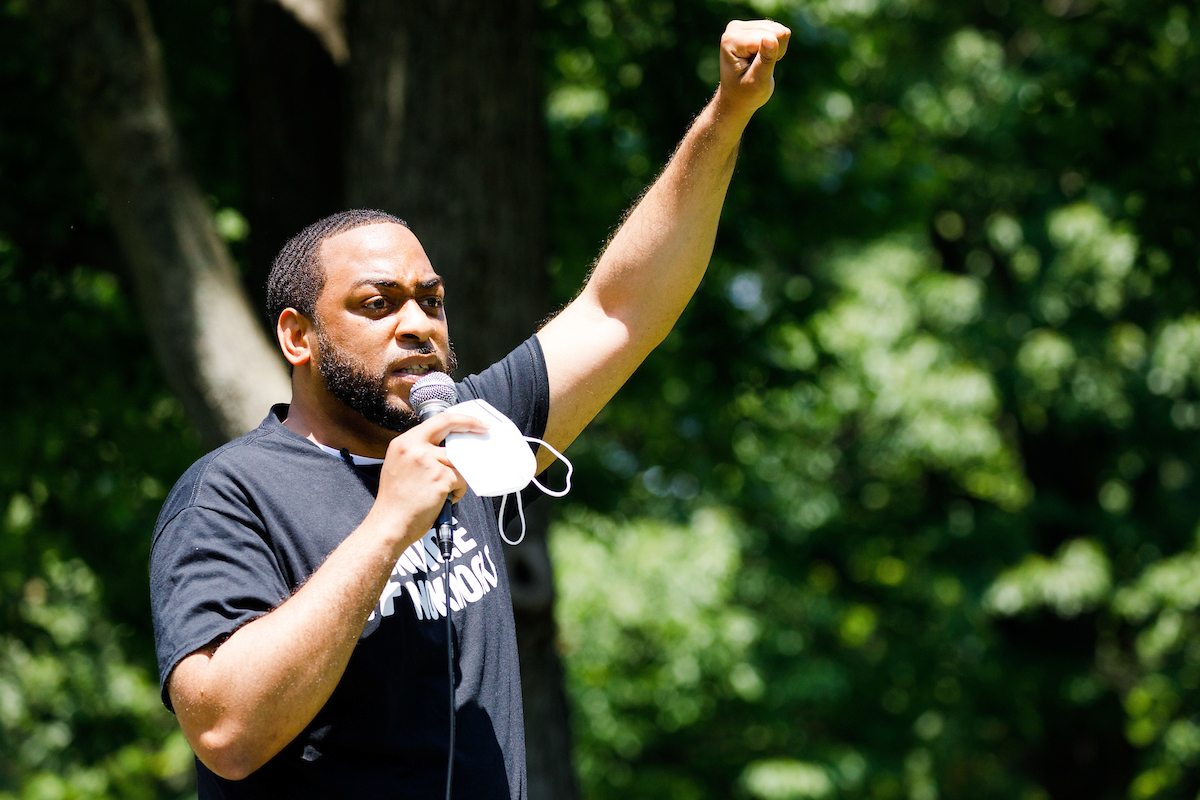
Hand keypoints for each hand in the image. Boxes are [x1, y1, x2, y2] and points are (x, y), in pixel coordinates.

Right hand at [372, 412, 487, 548]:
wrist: (390, 525)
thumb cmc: (396, 503)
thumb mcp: (400, 467)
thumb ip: (420, 452)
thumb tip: (446, 449)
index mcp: (403, 443)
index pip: (437, 420)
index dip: (459, 419)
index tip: (474, 421)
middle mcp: (414, 447)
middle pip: (452, 429)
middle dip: (472, 427)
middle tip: (485, 431)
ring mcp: (428, 461)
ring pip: (458, 461)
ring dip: (456, 477)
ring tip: (443, 492)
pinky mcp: (441, 477)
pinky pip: (461, 480)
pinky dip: (457, 491)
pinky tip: (443, 500)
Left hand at [717, 19, 791, 118]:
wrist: (736, 98)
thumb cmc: (745, 94)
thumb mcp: (757, 82)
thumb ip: (765, 60)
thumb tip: (770, 38)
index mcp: (731, 40)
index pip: (768, 37)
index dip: (772, 57)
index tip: (757, 71)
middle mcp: (735, 28)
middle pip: (775, 31)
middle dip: (774, 52)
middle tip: (759, 68)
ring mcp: (743, 26)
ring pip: (779, 30)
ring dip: (775, 50)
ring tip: (760, 64)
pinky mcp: (752, 26)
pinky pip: (778, 30)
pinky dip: (776, 47)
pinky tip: (762, 58)